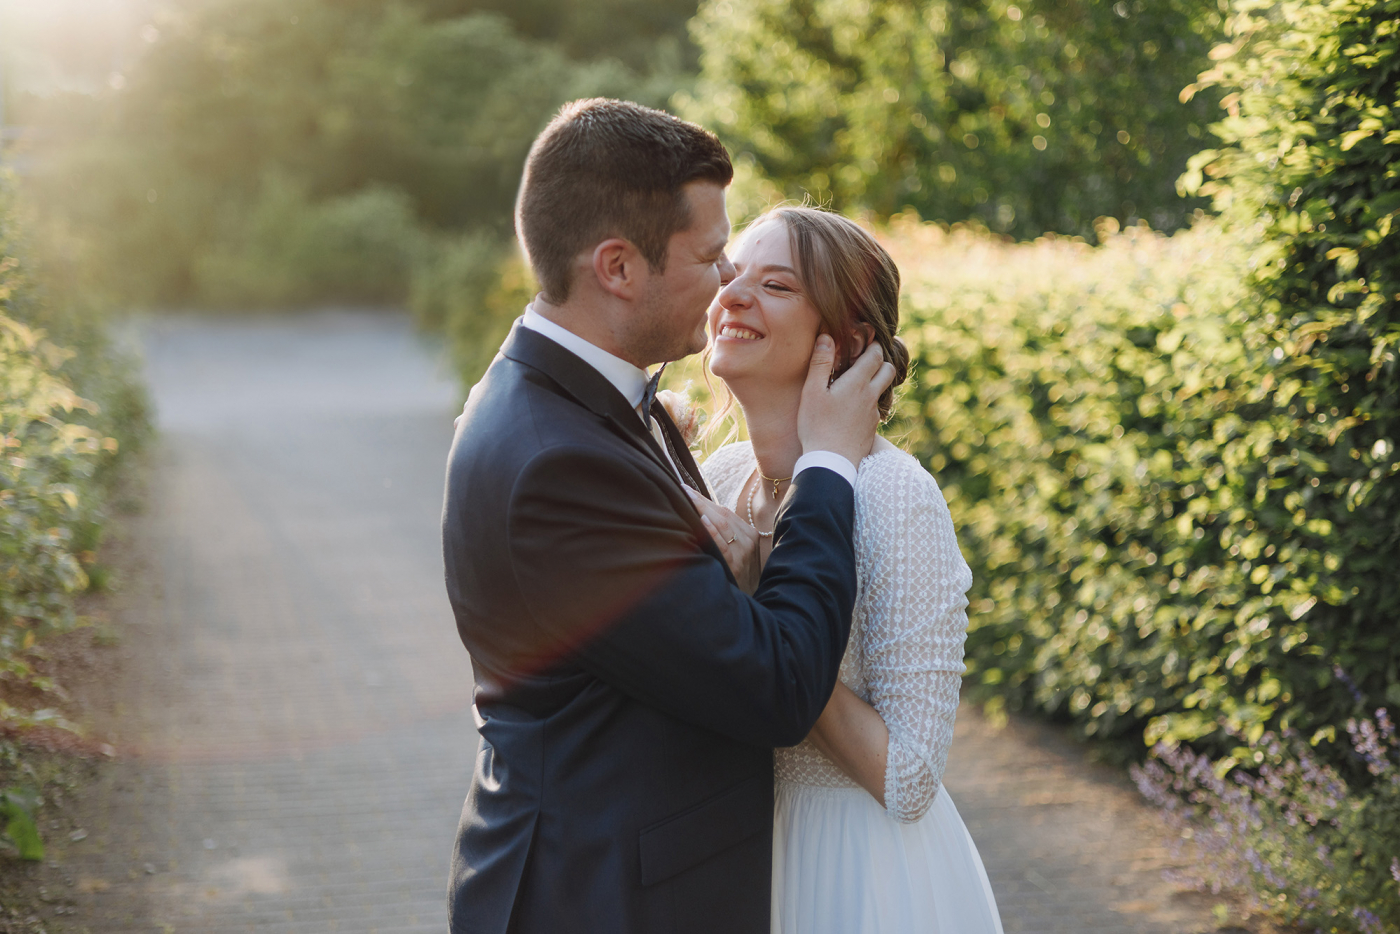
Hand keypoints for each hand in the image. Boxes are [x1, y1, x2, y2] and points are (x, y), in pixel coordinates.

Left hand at [686, 488, 760, 593]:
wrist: (747, 602)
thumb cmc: (737, 574)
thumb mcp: (737, 551)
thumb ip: (723, 534)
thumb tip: (699, 515)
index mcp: (748, 533)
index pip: (723, 511)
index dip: (704, 499)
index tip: (685, 489)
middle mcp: (748, 539)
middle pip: (721, 514)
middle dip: (699, 500)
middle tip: (681, 489)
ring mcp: (743, 552)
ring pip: (722, 524)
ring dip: (702, 510)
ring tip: (686, 498)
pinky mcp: (736, 565)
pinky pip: (723, 544)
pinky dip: (712, 531)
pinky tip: (701, 521)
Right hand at [796, 335, 895, 468]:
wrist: (831, 463)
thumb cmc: (816, 426)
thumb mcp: (812, 392)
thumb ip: (820, 363)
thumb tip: (826, 336)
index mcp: (857, 383)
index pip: (875, 355)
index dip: (873, 345)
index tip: (865, 340)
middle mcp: (870, 396)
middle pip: (888, 370)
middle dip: (881, 360)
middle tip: (867, 357)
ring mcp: (873, 414)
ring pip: (883, 390)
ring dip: (877, 381)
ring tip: (860, 380)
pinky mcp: (872, 429)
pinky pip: (876, 408)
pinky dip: (870, 401)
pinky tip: (855, 407)